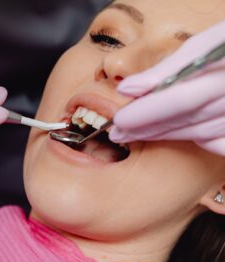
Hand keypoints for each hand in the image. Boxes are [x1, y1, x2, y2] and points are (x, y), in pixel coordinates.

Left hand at [109, 20, 224, 155]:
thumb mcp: (203, 45)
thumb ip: (166, 70)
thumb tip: (127, 89)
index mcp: (223, 66)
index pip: (177, 98)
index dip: (145, 112)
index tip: (119, 120)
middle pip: (183, 119)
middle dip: (146, 128)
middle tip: (118, 134)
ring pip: (198, 133)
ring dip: (163, 135)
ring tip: (135, 135)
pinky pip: (218, 143)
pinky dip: (195, 139)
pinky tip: (174, 136)